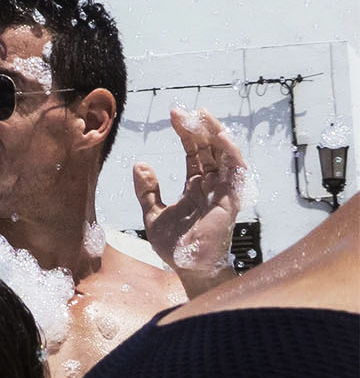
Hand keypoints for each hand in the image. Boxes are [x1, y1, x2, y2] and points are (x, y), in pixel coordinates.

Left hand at [133, 107, 246, 293]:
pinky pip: (236, 173)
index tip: (174, 114)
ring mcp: (223, 191)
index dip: (186, 134)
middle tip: (186, 110)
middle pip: (210, 149)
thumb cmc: (174, 245)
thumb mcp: (153, 213)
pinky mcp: (231, 200)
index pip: (194, 153)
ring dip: (217, 134)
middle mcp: (212, 186)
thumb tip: (139, 164)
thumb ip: (147, 190)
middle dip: (200, 128)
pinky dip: (231, 154)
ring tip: (204, 116)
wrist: (186, 267)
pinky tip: (221, 137)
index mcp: (196, 186)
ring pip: (225, 156)